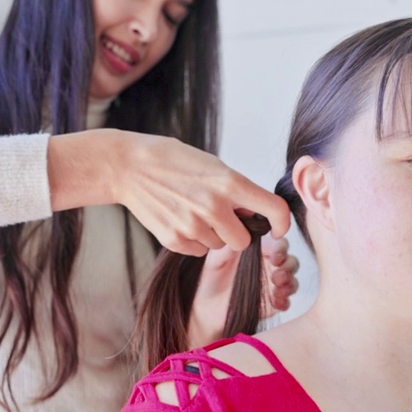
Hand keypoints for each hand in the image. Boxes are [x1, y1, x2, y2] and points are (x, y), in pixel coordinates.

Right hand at [112, 133, 290, 255]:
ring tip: (191, 211)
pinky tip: (178, 218)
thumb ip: (235, 190)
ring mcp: (192, 225)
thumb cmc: (172, 160)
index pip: (274, 210)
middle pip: (243, 241)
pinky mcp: (173, 239)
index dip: (282, 223)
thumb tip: (252, 214)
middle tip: (221, 218)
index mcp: (229, 183)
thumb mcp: (211, 165)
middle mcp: (214, 207)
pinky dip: (192, 240)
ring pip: (217, 246)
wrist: (129, 167)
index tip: (278, 228)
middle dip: (236, 233)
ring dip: (211, 235)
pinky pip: (196, 251)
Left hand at [187, 234, 300, 348]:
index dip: (281, 249)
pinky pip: (286, 301)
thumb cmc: (210, 277)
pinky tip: (275, 301)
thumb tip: (244, 233)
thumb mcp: (216, 258)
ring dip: (289, 282)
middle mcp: (269, 266)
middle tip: (277, 274)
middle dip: (288, 266)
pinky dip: (284, 300)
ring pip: (292, 280)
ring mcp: (273, 285)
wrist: (205, 304)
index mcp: (259, 250)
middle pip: (290, 261)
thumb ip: (230, 245)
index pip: (279, 244)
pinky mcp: (272, 303)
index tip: (274, 256)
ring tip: (277, 285)